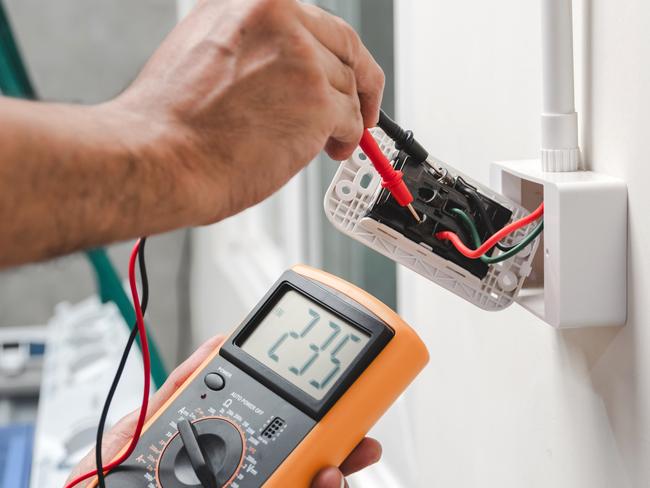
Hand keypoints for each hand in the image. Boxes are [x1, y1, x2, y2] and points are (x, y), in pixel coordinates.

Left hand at [67, 335, 380, 486]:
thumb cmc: (110, 481)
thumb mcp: (140, 427)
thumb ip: (179, 387)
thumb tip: (217, 344)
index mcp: (223, 445)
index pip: (278, 425)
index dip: (316, 412)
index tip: (337, 396)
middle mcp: (244, 471)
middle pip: (303, 457)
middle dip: (339, 444)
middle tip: (358, 433)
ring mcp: (254, 485)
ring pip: (306, 484)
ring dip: (332, 476)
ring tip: (337, 465)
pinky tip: (320, 482)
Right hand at [108, 0, 384, 224]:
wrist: (159, 158)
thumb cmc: (172, 121)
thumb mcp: (206, 51)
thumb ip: (256, 51)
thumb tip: (292, 72)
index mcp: (253, 4)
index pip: (318, 23)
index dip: (337, 54)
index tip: (347, 73)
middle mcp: (279, 19)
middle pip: (345, 49)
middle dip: (360, 83)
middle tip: (362, 111)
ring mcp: (301, 59)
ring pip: (348, 89)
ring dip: (344, 119)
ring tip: (326, 144)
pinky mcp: (317, 102)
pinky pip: (351, 121)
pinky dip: (346, 139)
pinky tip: (329, 150)